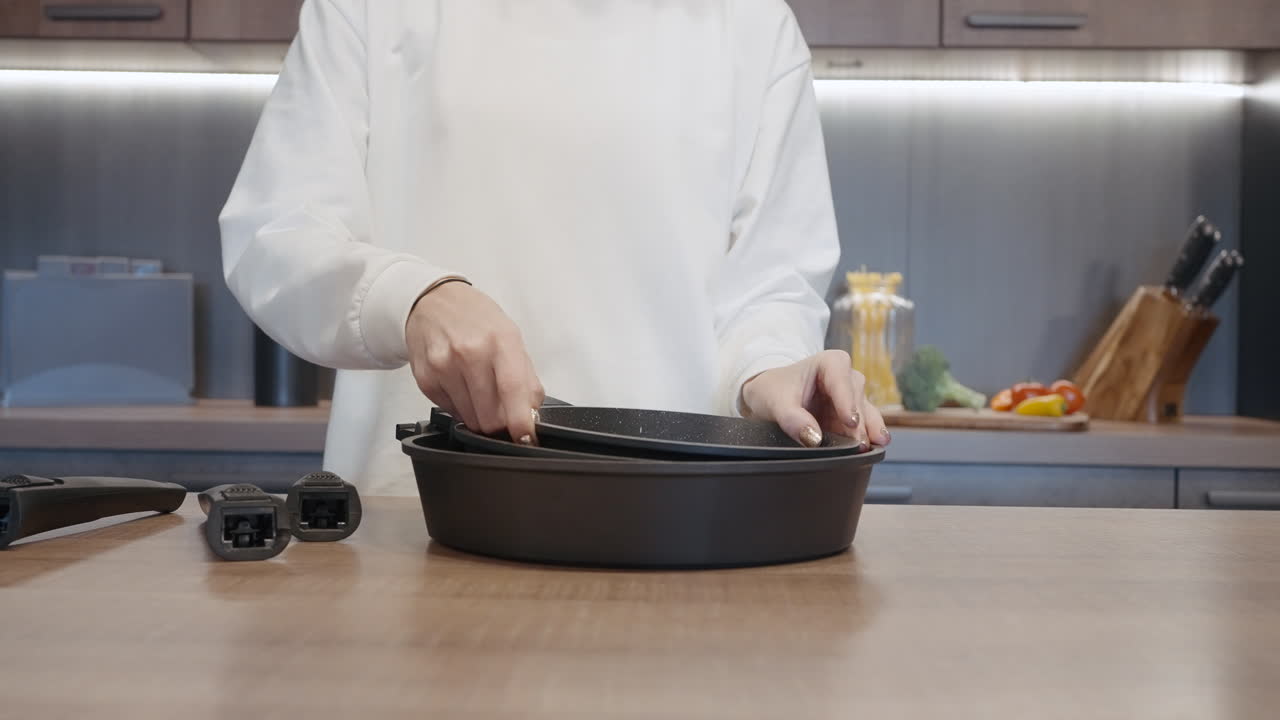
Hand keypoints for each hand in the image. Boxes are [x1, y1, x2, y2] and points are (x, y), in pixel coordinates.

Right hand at [406, 282, 544, 442]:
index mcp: (500, 340)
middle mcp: (470, 353)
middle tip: (503, 413)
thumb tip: (531, 413)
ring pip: (470, 419)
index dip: (521, 422)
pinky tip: (461, 386)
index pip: (513, 390)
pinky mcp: (425, 379)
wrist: (433, 301)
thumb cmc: (476, 318)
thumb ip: (526, 376)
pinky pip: (450, 412)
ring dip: (480, 417)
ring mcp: (444, 366)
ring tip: (480, 393)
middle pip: (490, 416)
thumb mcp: (510, 336)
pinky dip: (461, 408)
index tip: (526, 438)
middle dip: (501, 424)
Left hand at [740, 350, 888, 449]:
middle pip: (856, 399)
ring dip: (869, 431)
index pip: (841, 380)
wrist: (768, 396)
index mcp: (829, 363)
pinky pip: (864, 426)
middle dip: (859, 422)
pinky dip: (867, 437)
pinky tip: (874, 448)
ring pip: (865, 413)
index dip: (847, 401)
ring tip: (874, 446)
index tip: (850, 421)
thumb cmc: (773, 390)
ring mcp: (851, 398)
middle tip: (859, 445)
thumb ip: (791, 419)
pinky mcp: (851, 416)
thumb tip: (813, 438)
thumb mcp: (775, 402)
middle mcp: (846, 378)